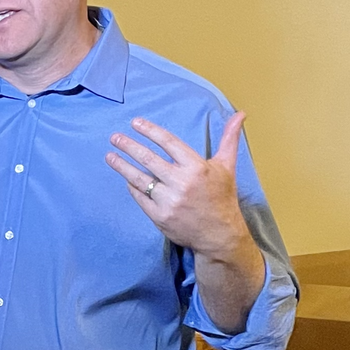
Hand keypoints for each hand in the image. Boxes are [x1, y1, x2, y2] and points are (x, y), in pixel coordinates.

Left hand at [106, 113, 252, 258]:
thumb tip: (240, 114)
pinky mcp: (160, 217)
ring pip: (139, 179)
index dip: (150, 131)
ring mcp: (169, 201)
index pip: (168, 143)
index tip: (135, 123)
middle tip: (114, 138)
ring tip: (110, 156)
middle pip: (148, 159)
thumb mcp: (227, 166)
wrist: (219, 235)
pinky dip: (132, 187)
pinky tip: (126, 179)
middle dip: (129, 146)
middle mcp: (181, 183)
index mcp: (196, 167)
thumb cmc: (222, 197)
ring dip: (122, 166)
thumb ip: (229, 139)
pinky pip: (140, 197)